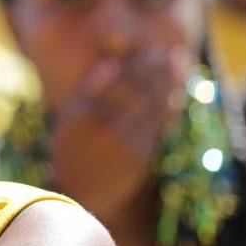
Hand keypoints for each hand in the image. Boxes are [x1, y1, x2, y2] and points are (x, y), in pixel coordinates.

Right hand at [47, 47, 188, 219]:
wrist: (80, 193)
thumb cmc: (72, 150)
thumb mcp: (69, 120)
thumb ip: (88, 92)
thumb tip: (111, 65)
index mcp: (82, 114)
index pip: (117, 80)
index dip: (137, 64)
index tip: (150, 51)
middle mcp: (103, 127)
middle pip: (138, 89)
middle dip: (155, 69)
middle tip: (167, 54)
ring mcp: (123, 143)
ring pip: (152, 106)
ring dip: (168, 83)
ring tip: (177, 66)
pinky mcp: (140, 156)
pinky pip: (159, 126)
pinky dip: (169, 108)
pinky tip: (175, 96)